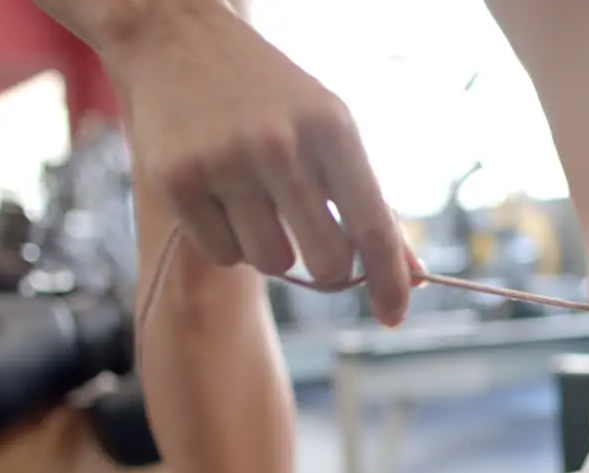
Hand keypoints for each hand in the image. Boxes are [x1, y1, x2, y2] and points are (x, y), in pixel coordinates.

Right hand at [108, 4, 418, 325]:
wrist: (177, 40)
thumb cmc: (271, 95)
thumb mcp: (331, 129)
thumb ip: (370, 202)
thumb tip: (412, 274)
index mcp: (331, 128)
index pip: (373, 227)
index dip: (389, 281)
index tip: (394, 316)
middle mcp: (279, 144)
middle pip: (327, 262)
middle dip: (328, 267)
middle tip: (315, 242)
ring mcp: (224, 163)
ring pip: (273, 263)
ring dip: (274, 248)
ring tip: (259, 200)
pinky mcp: (177, 181)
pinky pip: (224, 255)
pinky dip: (230, 240)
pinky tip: (221, 193)